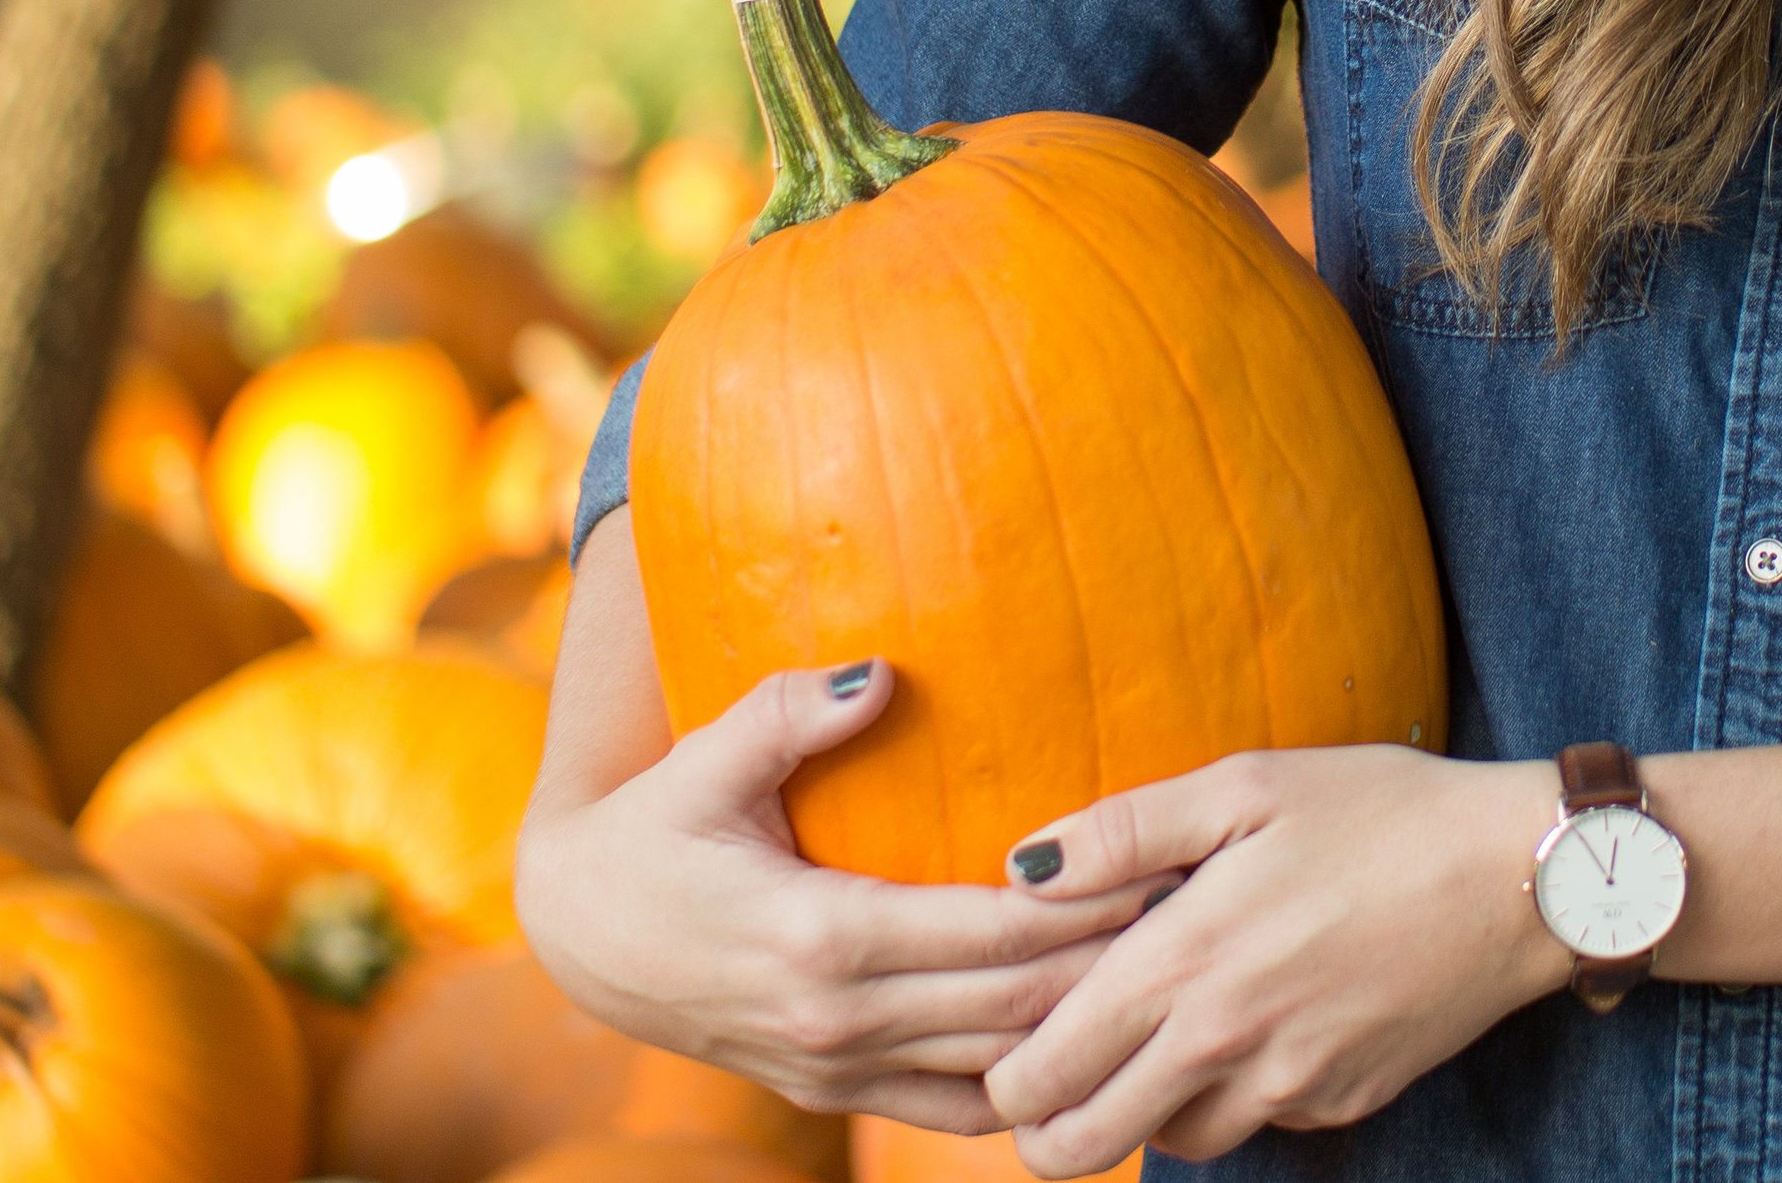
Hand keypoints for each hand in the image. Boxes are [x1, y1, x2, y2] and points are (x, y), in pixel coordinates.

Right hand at [518, 518, 1156, 1132]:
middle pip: (1017, 1008)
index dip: (1088, 907)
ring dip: (1083, 1028)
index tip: (1166, 865)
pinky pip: (952, 1109)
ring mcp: (839, 1069)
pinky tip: (1087, 1045)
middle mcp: (841, 1020)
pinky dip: (1024, 1085)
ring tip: (1167, 973)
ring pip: (997, 1068)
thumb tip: (881, 672)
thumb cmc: (652, 829)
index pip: (995, 933)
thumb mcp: (708, 757)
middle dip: (1114, 967)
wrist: (581, 939)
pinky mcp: (834, 1091)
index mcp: (824, 937)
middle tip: (1200, 914)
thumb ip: (790, 711)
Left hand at [981, 746, 1573, 1174]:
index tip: (1000, 1050)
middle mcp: (1228, 1042)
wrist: (1523, 877)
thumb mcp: (1246, 786)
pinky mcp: (1342, 1101)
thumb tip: (1021, 869)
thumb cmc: (1382, 811)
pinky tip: (1250, 1023)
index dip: (1001, 1080)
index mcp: (1186, 960)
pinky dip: (1231, 1093)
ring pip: (1171, 1143)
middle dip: (1046, 1127)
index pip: (1044, 1074)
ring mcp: (1289, 1084)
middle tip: (1044, 1084)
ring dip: (1141, 1110)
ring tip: (1149, 1040)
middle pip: (1084, 1144)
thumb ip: (1123, 831)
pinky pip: (1256, 1122)